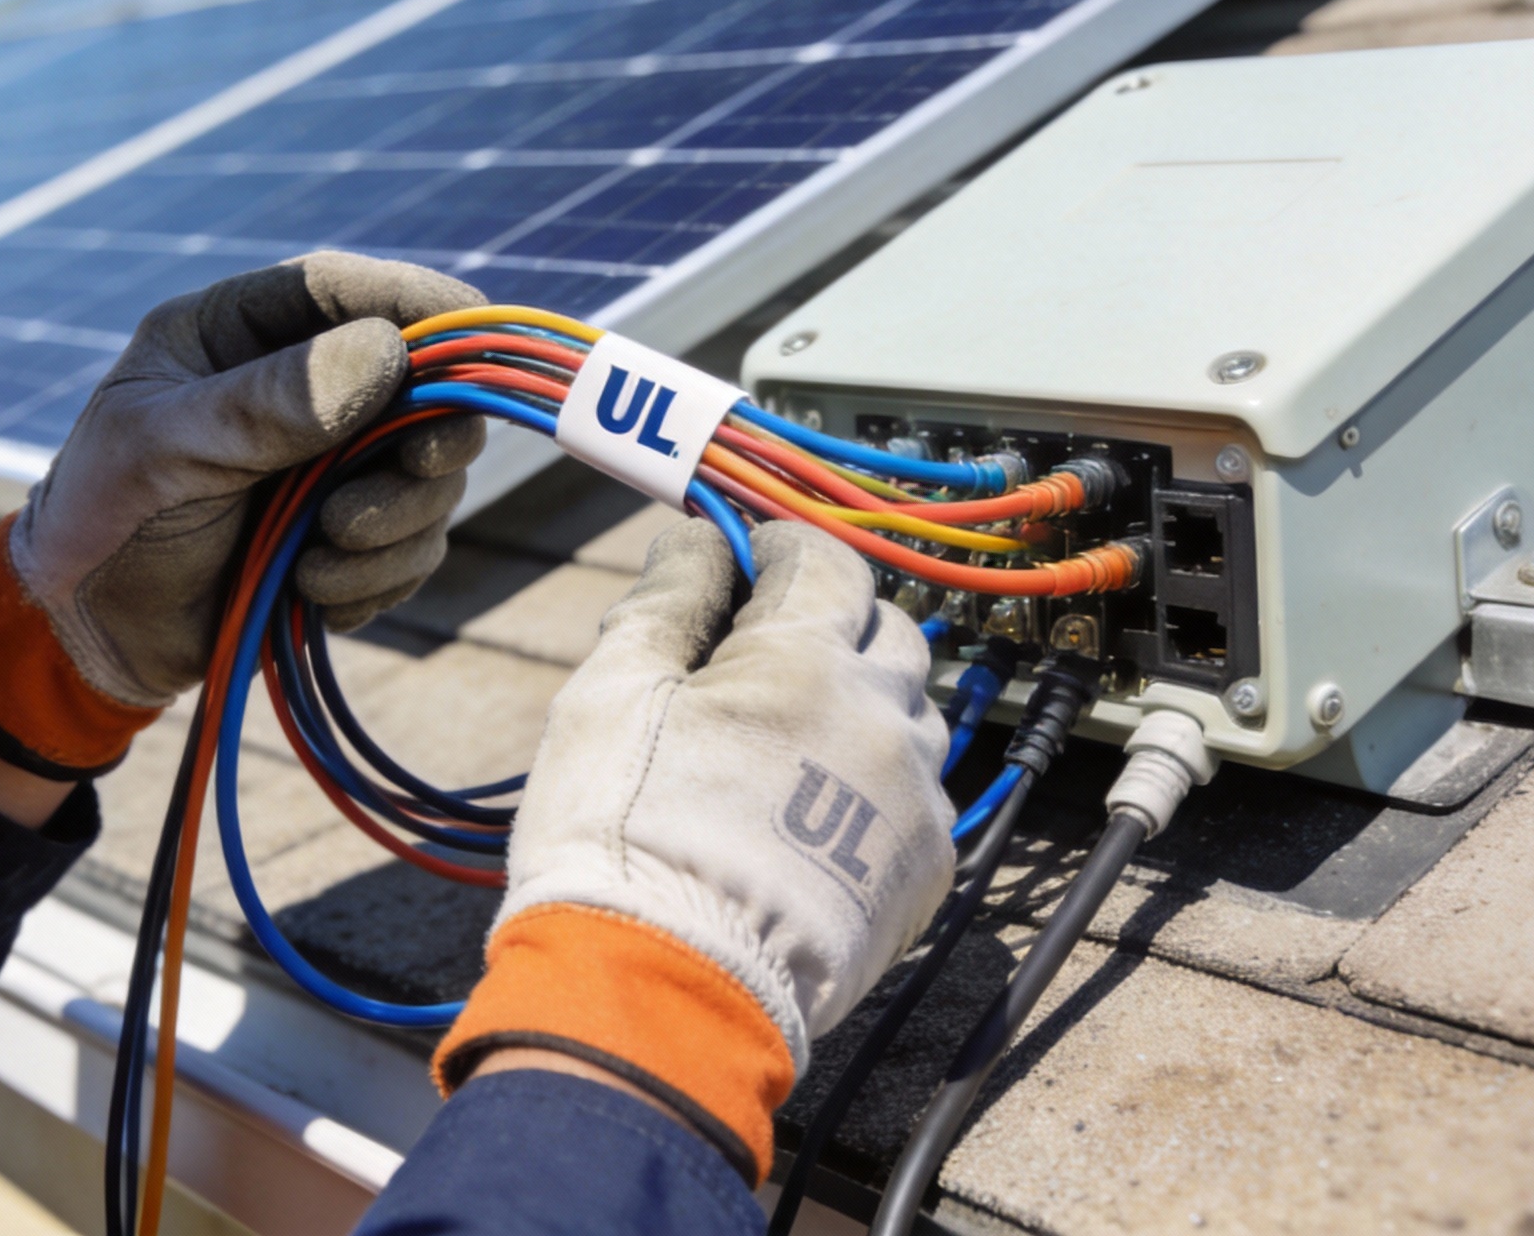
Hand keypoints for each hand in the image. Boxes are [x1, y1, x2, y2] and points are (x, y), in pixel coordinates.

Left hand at [7, 252, 484, 707]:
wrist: (89, 635)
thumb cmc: (102, 518)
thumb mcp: (164, 449)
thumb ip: (267, 404)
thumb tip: (388, 354)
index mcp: (243, 331)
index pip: (350, 290)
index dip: (422, 301)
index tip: (474, 326)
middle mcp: (303, 386)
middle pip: (422, 384)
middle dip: (422, 440)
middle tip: (409, 473)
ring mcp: (335, 462)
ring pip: (431, 475)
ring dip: (392, 525)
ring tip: (316, 562)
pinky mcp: (352, 534)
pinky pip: (414, 545)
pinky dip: (378, 576)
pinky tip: (311, 593)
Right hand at [500, 519, 954, 1066]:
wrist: (663, 988)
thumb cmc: (625, 838)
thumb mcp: (613, 691)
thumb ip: (668, 599)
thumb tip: (699, 545)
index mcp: (807, 661)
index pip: (824, 560)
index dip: (778, 550)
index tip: (743, 564)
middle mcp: (881, 719)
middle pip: (883, 631)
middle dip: (829, 624)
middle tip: (758, 653)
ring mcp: (911, 800)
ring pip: (908, 714)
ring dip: (858, 704)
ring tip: (782, 740)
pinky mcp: (920, 872)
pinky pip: (916, 796)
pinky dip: (872, 784)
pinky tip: (809, 812)